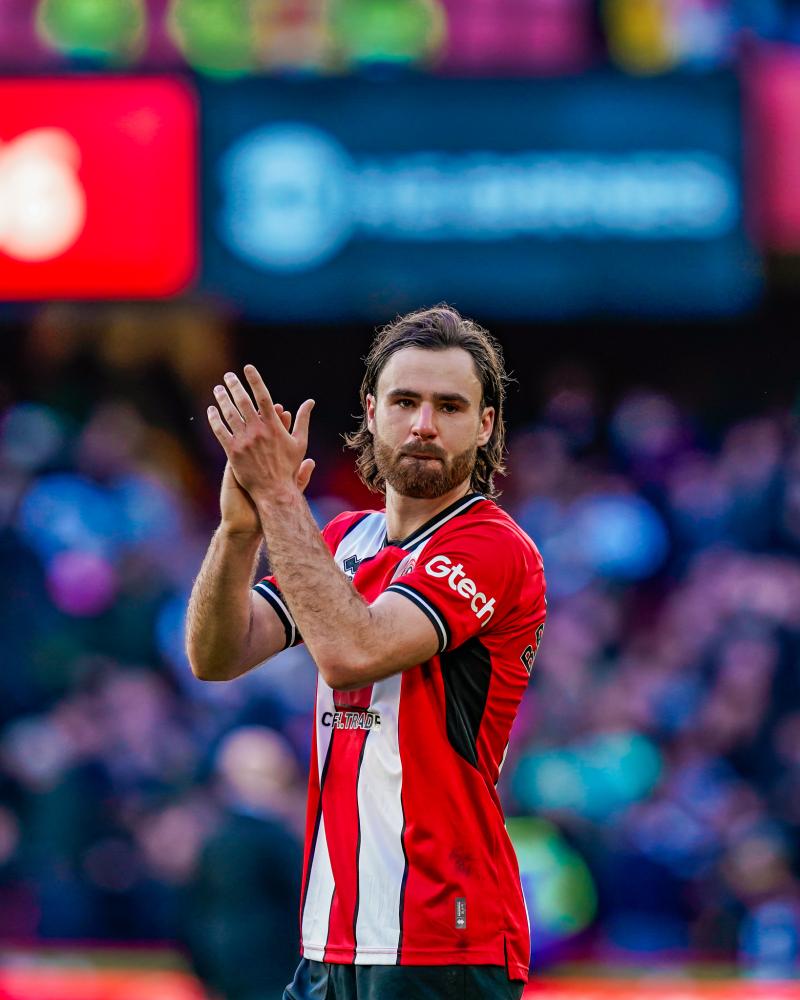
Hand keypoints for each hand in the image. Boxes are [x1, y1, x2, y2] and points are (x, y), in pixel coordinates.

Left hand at [208, 370, 314, 505]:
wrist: (274, 491)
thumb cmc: (288, 467)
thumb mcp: (300, 442)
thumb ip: (302, 419)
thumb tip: (310, 401)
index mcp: (274, 426)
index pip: (263, 397)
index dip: (255, 380)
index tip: (247, 368)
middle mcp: (258, 431)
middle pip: (243, 402)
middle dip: (234, 386)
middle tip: (228, 376)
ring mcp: (244, 441)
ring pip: (229, 414)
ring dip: (222, 399)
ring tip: (218, 389)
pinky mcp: (232, 452)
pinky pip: (220, 431)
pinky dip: (214, 419)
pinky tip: (211, 410)